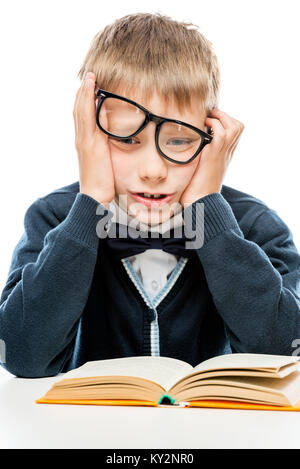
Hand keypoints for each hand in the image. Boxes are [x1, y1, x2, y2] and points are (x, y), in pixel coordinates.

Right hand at [73, 71, 114, 205]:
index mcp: (87, 143)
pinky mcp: (89, 143)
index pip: (84, 117)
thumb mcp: (108, 163)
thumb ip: (111, 150)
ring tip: (90, 76)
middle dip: (84, 92)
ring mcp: (84, 140)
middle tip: (89, 75)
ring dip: (85, 92)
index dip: (86, 101)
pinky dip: (87, 101)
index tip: (91, 87)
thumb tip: (122, 139)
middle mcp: (82, 139)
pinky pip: (86, 117)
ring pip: (81, 110)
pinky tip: (91, 89)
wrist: (95, 197)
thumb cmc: (104, 184)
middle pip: (79, 110)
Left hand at [180, 108, 244, 206]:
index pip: (236, 131)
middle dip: (224, 116)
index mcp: (226, 155)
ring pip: (234, 126)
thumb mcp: (202, 166)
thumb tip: (189, 143)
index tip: (212, 119)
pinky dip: (213, 125)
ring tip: (207, 119)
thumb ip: (201, 154)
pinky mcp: (214, 155)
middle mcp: (227, 153)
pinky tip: (202, 127)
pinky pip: (221, 133)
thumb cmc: (197, 187)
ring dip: (220, 118)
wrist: (200, 200)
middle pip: (238, 126)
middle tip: (210, 115)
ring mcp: (223, 154)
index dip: (226, 121)